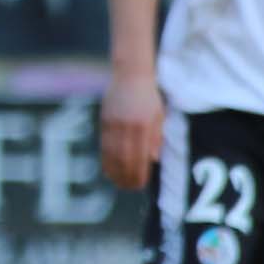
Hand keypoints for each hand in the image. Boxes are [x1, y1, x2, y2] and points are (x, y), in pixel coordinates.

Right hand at [100, 72, 162, 189]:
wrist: (130, 75)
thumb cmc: (149, 97)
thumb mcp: (159, 116)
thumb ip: (157, 138)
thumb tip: (154, 160)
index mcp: (143, 126)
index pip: (139, 156)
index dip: (139, 173)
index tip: (140, 184)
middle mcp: (126, 126)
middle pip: (124, 158)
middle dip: (126, 176)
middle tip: (129, 188)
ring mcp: (113, 124)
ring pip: (111, 153)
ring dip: (114, 171)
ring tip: (118, 183)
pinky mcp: (104, 121)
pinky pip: (104, 145)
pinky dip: (105, 159)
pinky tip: (108, 169)